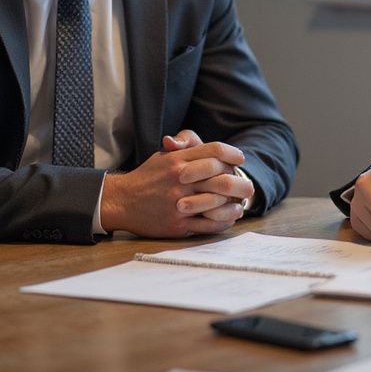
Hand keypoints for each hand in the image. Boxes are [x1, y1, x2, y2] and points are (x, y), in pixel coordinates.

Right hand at [100, 130, 253, 236]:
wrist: (121, 202)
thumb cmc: (147, 177)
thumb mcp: (163, 156)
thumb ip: (185, 147)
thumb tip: (210, 149)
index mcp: (177, 160)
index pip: (214, 151)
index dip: (232, 154)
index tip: (240, 158)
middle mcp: (180, 179)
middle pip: (222, 178)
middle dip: (241, 183)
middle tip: (249, 187)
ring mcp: (179, 203)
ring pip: (218, 203)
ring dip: (234, 204)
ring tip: (241, 204)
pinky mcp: (177, 224)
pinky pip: (208, 224)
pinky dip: (223, 222)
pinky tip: (228, 218)